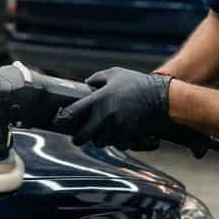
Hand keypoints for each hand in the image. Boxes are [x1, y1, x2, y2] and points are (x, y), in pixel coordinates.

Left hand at [53, 68, 172, 149]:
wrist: (161, 98)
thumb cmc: (137, 84)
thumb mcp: (116, 74)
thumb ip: (98, 78)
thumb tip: (87, 83)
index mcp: (98, 99)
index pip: (73, 112)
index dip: (62, 119)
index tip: (58, 122)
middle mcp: (104, 116)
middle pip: (82, 136)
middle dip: (78, 138)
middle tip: (76, 137)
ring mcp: (115, 128)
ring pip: (99, 142)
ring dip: (98, 139)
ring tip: (100, 133)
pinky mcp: (127, 136)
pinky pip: (116, 144)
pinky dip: (115, 142)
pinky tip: (117, 135)